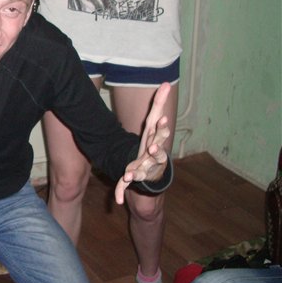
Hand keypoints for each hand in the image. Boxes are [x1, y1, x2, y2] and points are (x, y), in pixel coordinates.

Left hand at [114, 83, 171, 204]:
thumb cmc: (152, 144)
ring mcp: (144, 169)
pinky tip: (117, 200)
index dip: (162, 127)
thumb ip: (159, 104)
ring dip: (136, 173)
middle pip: (157, 154)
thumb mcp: (153, 124)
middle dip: (156, 151)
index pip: (161, 134)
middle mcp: (153, 157)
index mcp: (155, 142)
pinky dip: (121, 191)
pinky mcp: (134, 179)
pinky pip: (126, 186)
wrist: (153, 174)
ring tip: (130, 174)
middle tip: (153, 148)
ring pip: (141, 171)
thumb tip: (166, 82)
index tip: (163, 119)